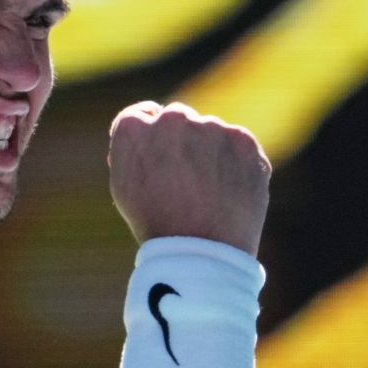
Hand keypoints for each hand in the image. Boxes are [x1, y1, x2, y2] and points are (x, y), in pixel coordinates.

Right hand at [108, 101, 270, 254]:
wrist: (201, 252)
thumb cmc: (156, 224)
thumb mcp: (125, 186)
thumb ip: (132, 149)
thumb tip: (147, 130)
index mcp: (133, 129)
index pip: (142, 115)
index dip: (151, 138)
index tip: (159, 157)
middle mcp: (171, 119)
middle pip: (177, 118)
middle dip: (180, 142)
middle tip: (185, 180)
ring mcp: (210, 127)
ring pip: (210, 131)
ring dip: (209, 152)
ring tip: (207, 193)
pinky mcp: (242, 141)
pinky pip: (237, 144)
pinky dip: (235, 163)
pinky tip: (227, 190)